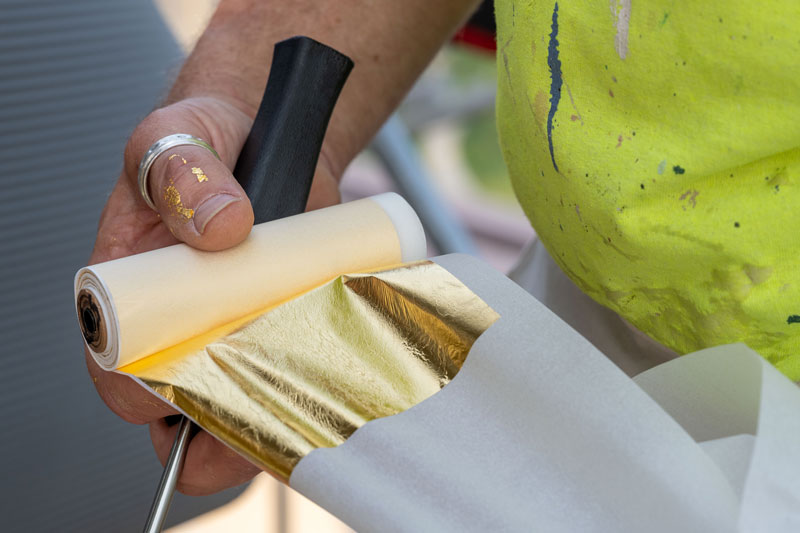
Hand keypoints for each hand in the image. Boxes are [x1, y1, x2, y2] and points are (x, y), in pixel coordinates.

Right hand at [86, 95, 339, 494]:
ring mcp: (232, 322)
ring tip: (301, 419)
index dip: (145, 393)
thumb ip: (186, 173)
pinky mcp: (279, 319)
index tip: (185, 395)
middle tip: (259, 421)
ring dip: (267, 418)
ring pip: (238, 398)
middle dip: (216, 425)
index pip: (116, 365)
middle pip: (181, 400)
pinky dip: (304, 390)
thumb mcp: (180, 139)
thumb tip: (218, 227)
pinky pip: (286, 371)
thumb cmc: (203, 136)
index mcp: (128, 285)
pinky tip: (329, 393)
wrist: (264, 127)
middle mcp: (177, 315)